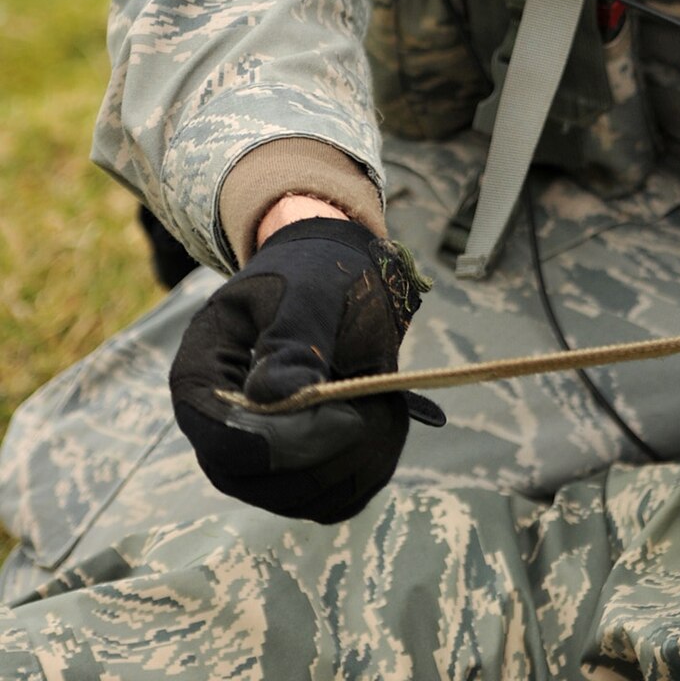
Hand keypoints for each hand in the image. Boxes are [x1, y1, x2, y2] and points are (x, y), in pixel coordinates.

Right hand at [169, 216, 441, 523]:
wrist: (333, 276)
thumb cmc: (314, 274)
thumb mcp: (307, 290)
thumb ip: (293, 338)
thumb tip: (273, 398)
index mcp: (201, 376)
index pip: (223, 439)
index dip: (286, 441)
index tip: (348, 413)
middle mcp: (217, 428)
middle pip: (260, 482)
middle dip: (330, 451)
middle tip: (377, 402)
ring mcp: (254, 458)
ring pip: (303, 498)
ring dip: (358, 458)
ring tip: (383, 400)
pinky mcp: (296, 472)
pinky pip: (333, 499)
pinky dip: (370, 467)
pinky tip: (384, 418)